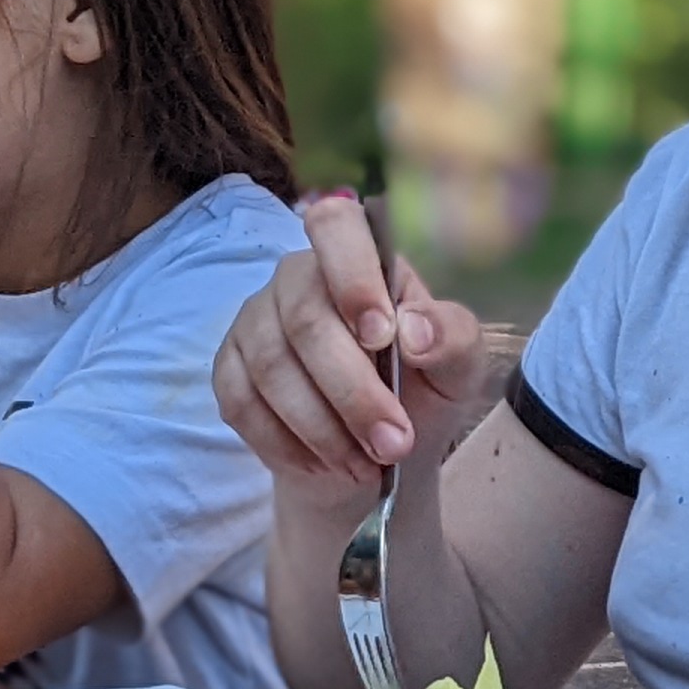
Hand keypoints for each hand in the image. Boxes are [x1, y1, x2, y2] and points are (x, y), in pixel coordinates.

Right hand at [211, 191, 504, 502]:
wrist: (375, 457)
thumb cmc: (420, 395)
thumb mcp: (459, 370)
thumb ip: (453, 339)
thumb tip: (413, 331)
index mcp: (360, 258)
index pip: (337, 225)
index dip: (352, 276)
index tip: (382, 336)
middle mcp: (298, 279)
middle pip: (306, 319)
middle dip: (353, 392)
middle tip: (393, 443)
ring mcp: (256, 322)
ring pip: (272, 368)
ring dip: (324, 427)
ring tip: (366, 463)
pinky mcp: (229, 370)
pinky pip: (242, 404)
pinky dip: (288, 444)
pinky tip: (325, 464)